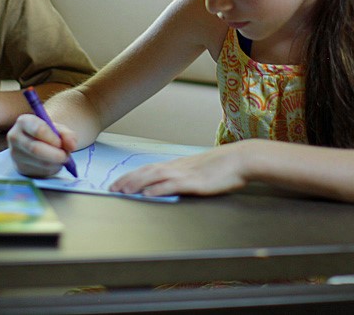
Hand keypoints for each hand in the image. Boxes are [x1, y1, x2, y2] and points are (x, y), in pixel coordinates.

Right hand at [6, 113, 77, 177]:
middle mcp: (15, 137)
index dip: (53, 139)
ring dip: (55, 163)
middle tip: (66, 156)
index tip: (61, 144)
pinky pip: (39, 172)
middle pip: (36, 148)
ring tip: (61, 158)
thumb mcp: (58, 129)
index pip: (38, 130)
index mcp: (24, 121)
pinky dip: (51, 169)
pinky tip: (53, 164)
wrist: (36, 143)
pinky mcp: (19, 168)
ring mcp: (15, 154)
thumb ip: (67, 134)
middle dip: (55, 154)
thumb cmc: (47, 133)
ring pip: (39, 162)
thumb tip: (71, 146)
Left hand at [109, 142, 248, 197]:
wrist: (241, 159)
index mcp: (178, 165)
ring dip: (137, 184)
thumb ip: (186, 175)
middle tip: (112, 189)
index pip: (149, 169)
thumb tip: (173, 181)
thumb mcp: (200, 169)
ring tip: (123, 191)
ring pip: (154, 178)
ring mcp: (186, 174)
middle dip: (127, 180)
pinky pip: (172, 186)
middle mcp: (178, 167)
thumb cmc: (224, 166)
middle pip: (146, 172)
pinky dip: (157, 190)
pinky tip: (147, 194)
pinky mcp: (195, 183)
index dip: (131, 176)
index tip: (118, 183)